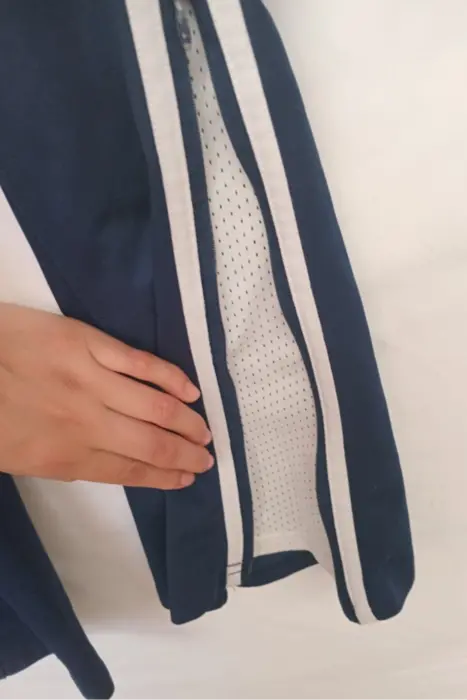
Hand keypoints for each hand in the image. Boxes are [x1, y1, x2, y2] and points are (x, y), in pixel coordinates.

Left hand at [0, 304, 212, 488]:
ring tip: (206, 431)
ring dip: (186, 422)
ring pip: (155, 406)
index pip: (129, 471)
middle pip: (151, 443)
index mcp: (63, 456)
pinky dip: (170, 377)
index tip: (187, 479)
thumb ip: (61, 459)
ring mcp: (90, 381)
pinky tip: (190, 389)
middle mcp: (86, 424)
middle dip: (184, 454)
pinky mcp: (88, 344)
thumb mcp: (15, 455)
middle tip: (208, 458)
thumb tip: (105, 460)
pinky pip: (139, 363)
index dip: (164, 478)